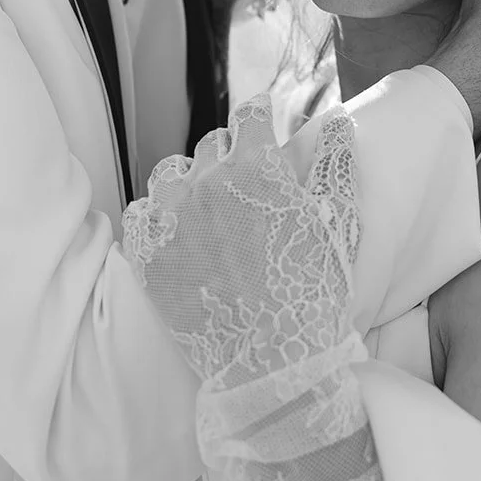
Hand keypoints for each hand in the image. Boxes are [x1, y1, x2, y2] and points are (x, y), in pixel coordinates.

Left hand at [122, 98, 359, 391]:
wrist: (271, 365)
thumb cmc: (311, 295)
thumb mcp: (335, 226)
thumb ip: (336, 166)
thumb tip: (340, 122)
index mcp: (256, 167)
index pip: (250, 115)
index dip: (259, 120)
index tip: (261, 127)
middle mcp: (207, 181)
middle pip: (212, 144)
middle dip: (229, 156)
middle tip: (243, 185)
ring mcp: (171, 216)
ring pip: (171, 172)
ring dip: (188, 182)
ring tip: (205, 208)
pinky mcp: (146, 253)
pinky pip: (141, 213)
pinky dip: (157, 218)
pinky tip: (177, 234)